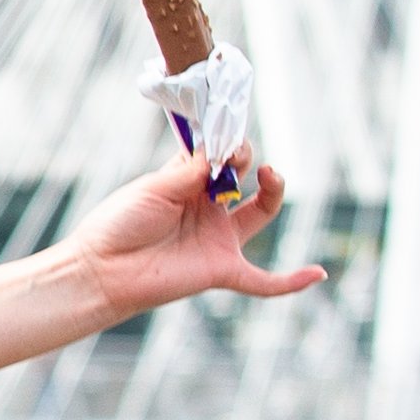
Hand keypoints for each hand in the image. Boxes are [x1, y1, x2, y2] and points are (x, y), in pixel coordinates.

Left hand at [58, 150, 323, 320]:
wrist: (101, 269)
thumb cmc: (119, 223)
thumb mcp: (156, 188)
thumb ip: (192, 170)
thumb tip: (224, 150)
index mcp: (187, 184)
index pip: (219, 155)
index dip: (225, 143)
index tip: (222, 138)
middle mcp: (207, 208)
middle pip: (244, 177)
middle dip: (246, 158)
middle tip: (237, 156)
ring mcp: (217, 239)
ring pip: (262, 211)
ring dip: (273, 189)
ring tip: (270, 174)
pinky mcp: (221, 269)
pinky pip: (262, 281)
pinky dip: (290, 281)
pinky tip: (318, 275)